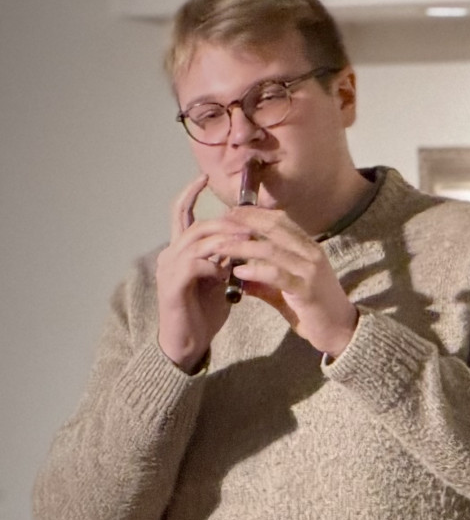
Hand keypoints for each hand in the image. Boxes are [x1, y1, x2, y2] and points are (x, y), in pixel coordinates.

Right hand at [155, 174, 238, 370]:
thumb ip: (226, 258)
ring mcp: (169, 269)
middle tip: (249, 224)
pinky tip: (228, 273)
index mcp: (181, 250)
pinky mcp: (173, 285)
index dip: (190, 195)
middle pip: (197, 226)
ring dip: (225, 240)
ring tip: (247, 242)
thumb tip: (244, 240)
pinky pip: (195, 264)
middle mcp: (170, 254)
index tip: (204, 177)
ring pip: (197, 241)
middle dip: (225, 223)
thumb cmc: (204, 311)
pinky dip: (214, 264)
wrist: (188, 342)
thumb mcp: (219, 279)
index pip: (181, 214)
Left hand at [204, 205, 357, 355]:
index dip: (255, 213)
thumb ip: (264, 280)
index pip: (281, 221)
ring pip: (271, 250)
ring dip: (242, 247)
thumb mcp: (287, 290)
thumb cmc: (315, 309)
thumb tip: (237, 274)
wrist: (341, 330)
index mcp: (309, 249)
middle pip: (275, 228)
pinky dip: (255, 271)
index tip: (232, 212)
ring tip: (220, 247)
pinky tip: (238, 272)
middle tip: (221, 221)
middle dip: (245, 222)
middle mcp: (312, 254)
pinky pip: (276, 275)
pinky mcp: (306, 290)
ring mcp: (310, 271)